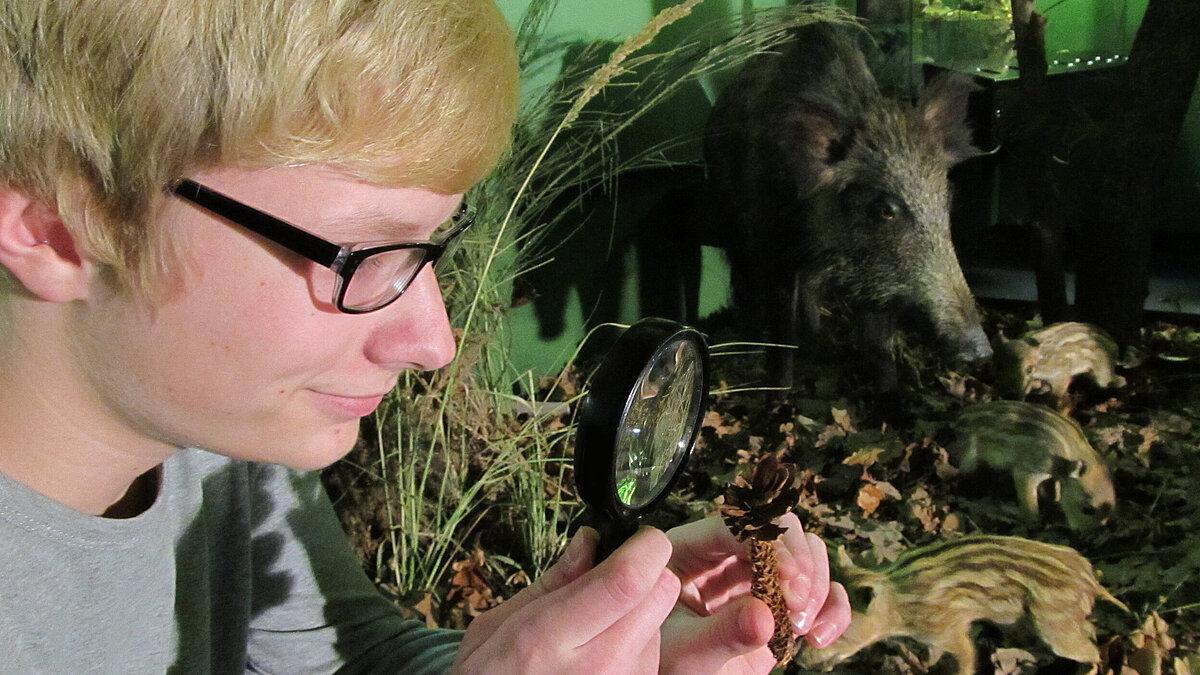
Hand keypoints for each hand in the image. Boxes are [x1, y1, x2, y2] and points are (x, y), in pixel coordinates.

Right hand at [452, 526, 679, 673]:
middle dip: (647, 572)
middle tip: (614, 577)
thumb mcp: (495, 627)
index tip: (637, 538)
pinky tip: (601, 654)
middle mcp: (598, 666)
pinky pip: (653, 651)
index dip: (643, 546)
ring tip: (594, 628)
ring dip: (639, 611)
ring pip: (659, 620)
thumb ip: (551, 582)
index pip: (627, 580)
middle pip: (660, 593)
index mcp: (550, 639)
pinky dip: (636, 641)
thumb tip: (590, 541)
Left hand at [659, 512, 851, 673]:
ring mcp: (757, 577)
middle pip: (777, 528)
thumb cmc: (665, 663)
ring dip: (817, 585)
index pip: (734, 525)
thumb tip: (764, 616)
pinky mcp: (780, 603)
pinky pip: (820, 591)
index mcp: (691, 550)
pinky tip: (820, 636)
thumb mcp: (685, 650)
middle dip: (798, 561)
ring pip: (805, 553)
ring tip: (803, 628)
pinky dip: (832, 607)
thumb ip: (720, 634)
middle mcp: (727, 554)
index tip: (789, 577)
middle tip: (799, 601)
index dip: (766, 542)